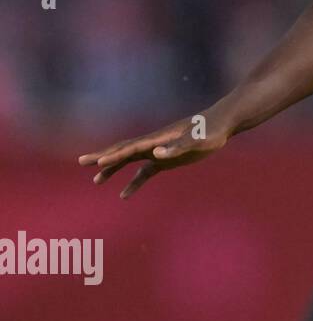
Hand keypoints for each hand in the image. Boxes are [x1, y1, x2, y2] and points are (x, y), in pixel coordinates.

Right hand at [77, 113, 229, 198]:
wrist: (221, 125)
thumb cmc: (210, 131)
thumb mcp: (197, 140)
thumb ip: (177, 146)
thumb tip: (156, 153)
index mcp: (158, 139)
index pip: (130, 148)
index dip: (113, 155)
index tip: (97, 162)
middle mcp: (154, 144)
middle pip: (123, 150)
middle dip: (103, 156)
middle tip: (82, 162)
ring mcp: (159, 151)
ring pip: (129, 161)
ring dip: (113, 169)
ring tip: (96, 181)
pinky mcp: (167, 160)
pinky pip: (144, 172)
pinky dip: (133, 182)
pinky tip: (123, 195)